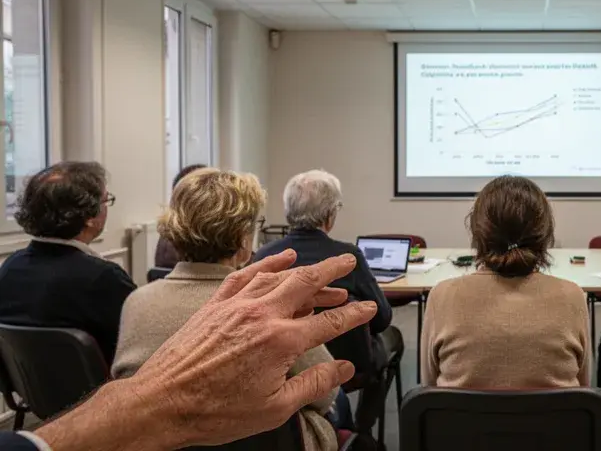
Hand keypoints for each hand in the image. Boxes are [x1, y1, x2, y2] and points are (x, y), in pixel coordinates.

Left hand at [36, 250, 377, 450]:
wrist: (162, 402)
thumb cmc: (215, 411)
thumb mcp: (275, 408)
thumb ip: (314, 384)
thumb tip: (343, 369)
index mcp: (281, 342)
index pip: (330, 322)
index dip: (354, 314)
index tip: (368, 309)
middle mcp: (262, 314)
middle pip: (307, 283)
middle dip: (332, 270)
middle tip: (349, 261)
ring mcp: (237, 305)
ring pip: (279, 275)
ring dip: (305, 270)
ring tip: (323, 270)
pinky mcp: (217, 304)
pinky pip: (247, 273)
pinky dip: (267, 263)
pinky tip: (281, 259)